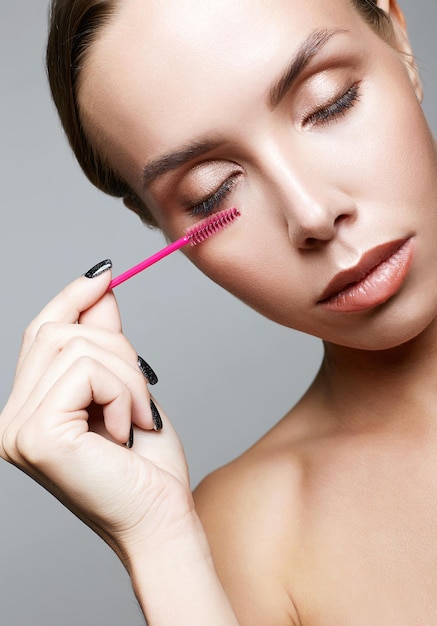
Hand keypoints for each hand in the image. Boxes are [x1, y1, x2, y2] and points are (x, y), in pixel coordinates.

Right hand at [0, 265, 193, 560]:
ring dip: (126, 376)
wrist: (161, 519)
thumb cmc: (146, 465)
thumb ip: (105, 340)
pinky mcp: (36, 435)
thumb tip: (99, 287)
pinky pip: (86, 372)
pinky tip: (126, 430)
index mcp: (29, 409)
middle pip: (57, 332)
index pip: (40, 333)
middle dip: (116, 347)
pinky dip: (121, 393)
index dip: (71, 297)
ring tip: (137, 417)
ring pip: (76, 347)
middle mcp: (10, 419)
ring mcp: (16, 428)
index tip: (106, 273)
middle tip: (144, 389)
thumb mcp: (126, 388)